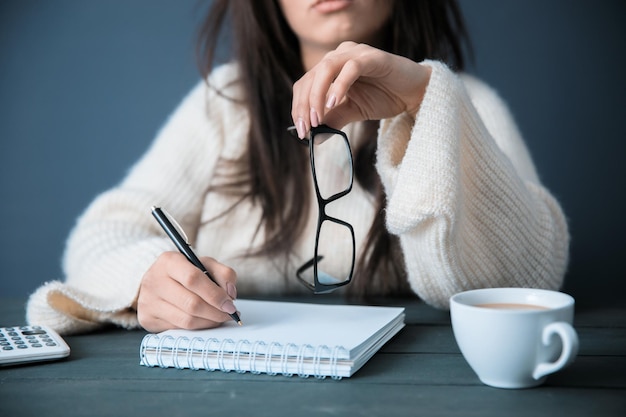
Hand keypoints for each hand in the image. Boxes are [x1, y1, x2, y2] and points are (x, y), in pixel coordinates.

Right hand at [136, 251, 238, 331]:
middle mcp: (154, 280)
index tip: (230, 303)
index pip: (193, 279)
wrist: (157, 282)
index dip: (215, 294)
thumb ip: (223, 273)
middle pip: (191, 303)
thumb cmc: (185, 272)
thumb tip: (230, 294)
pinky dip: (198, 327)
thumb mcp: (205, 264)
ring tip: (220, 317)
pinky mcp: (147, 318)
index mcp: (169, 261)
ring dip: (210, 322)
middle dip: (216, 312)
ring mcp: (148, 301)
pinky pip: (180, 329)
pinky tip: (206, 321)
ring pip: (187, 320)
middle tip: (230, 314)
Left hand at [291, 41, 431, 136]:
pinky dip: (338, 87)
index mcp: (331, 67)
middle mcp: (340, 55)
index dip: (298, 107)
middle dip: (304, 105)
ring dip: (317, 96)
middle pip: (310, 77)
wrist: (415, 92)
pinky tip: (334, 104)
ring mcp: (355, 53)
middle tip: (307, 129)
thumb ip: (333, 119)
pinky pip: (350, 69)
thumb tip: (313, 137)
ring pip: (325, 69)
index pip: (305, 84)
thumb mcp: (352, 111)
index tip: (301, 131)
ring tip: (318, 119)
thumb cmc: (384, 97)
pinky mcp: (372, 57)